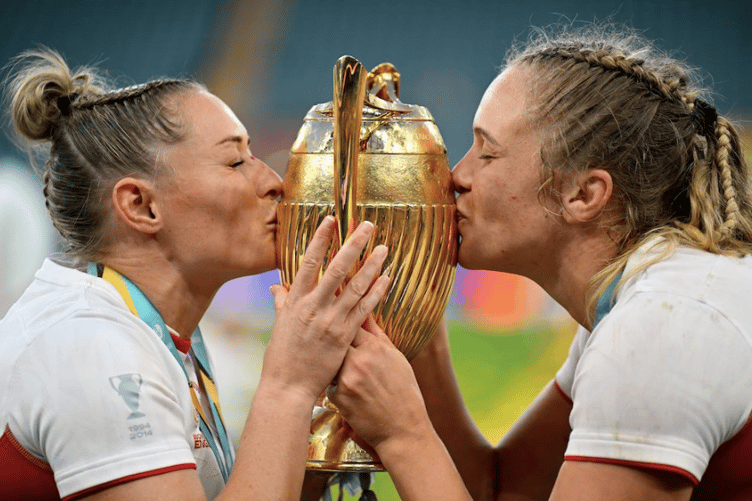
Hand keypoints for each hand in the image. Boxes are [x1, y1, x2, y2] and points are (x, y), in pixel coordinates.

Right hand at [265, 216, 389, 403]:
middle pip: (336, 268)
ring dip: (371, 265)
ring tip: (384, 248)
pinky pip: (364, 310)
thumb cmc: (281, 359)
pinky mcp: (344, 337)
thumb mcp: (280, 327)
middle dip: (353, 244)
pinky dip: (376, 293)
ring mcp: (330, 321)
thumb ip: (282, 303)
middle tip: (368, 225)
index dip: (320, 239)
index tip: (330, 220)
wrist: (287, 388)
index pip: (308, 263)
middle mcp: (313, 307)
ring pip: (355, 286)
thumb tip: (277, 286)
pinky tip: (387, 279)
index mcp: (295, 302)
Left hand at [328, 318, 432, 453]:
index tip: (341, 322)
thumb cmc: (404, 392)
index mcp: (375, 348)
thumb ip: (377, 335)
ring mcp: (347, 380)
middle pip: (335, 340)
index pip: (350, 323)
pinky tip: (349, 391)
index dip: (345, 323)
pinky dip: (335, 384)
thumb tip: (365, 313)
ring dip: (334, 363)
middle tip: (338, 345)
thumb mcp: (395, 358)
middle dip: (336, 342)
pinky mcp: (338, 397)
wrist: (403, 430)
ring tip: (346, 370)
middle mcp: (359, 361)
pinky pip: (329, 382)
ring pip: (330, 361)